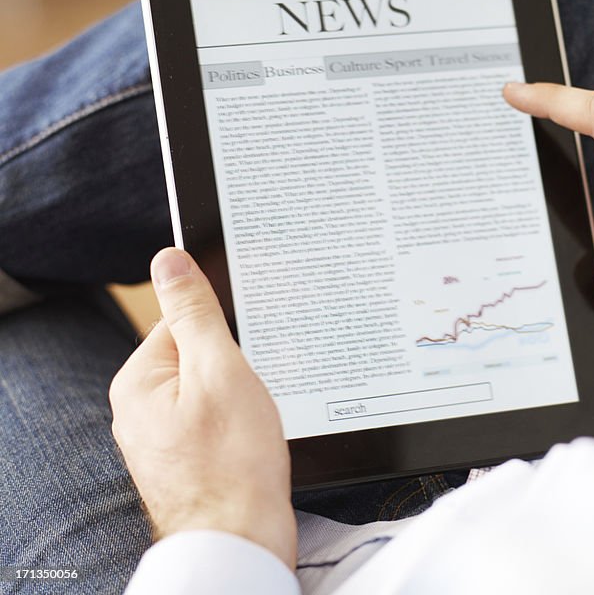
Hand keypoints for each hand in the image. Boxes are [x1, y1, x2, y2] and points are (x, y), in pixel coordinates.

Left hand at [109, 248, 296, 567]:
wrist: (241, 539)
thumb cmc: (234, 461)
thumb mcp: (220, 369)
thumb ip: (195, 312)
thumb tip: (170, 260)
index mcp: (137, 382)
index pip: (183, 324)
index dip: (225, 335)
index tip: (246, 355)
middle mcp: (138, 411)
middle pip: (198, 358)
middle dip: (234, 371)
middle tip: (251, 397)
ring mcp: (159, 441)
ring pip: (210, 393)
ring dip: (239, 400)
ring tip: (251, 425)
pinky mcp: (183, 462)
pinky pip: (213, 424)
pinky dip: (237, 427)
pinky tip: (250, 443)